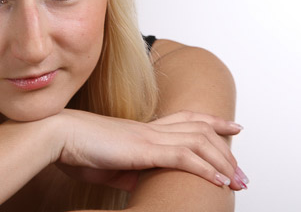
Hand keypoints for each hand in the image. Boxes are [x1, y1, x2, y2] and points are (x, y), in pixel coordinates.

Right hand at [55, 109, 246, 190]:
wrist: (58, 135)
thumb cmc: (76, 149)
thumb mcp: (111, 164)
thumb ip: (132, 171)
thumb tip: (144, 181)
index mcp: (142, 130)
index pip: (185, 120)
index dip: (210, 122)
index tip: (230, 126)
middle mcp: (150, 129)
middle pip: (198, 128)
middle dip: (224, 143)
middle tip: (242, 161)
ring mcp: (148, 137)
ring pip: (198, 142)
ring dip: (222, 160)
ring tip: (239, 180)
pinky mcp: (143, 149)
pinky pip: (183, 157)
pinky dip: (205, 168)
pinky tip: (218, 180)